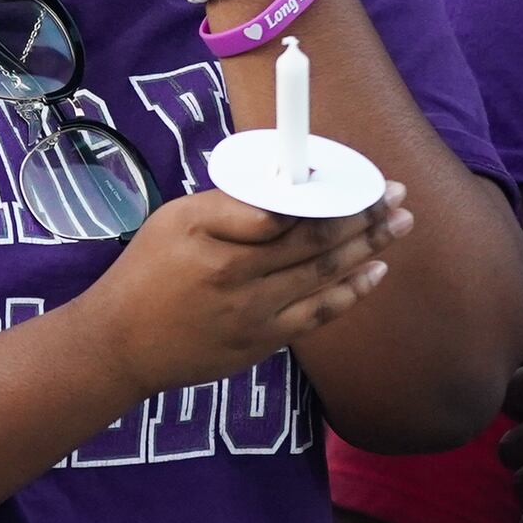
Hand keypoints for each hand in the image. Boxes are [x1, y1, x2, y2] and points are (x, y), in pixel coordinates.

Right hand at [82, 184, 409, 393]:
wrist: (122, 345)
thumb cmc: (146, 271)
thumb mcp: (174, 220)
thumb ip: (230, 205)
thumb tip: (284, 186)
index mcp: (219, 242)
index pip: (291, 212)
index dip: (333, 194)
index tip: (363, 177)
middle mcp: (241, 280)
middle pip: (316, 241)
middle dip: (363, 216)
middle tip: (397, 195)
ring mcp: (255, 316)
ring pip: (325, 277)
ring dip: (368, 249)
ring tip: (400, 225)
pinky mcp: (262, 344)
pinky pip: (317, 316)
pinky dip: (350, 294)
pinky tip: (374, 272)